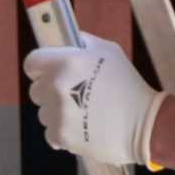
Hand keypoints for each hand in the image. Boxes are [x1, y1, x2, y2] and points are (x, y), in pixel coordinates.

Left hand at [24, 32, 167, 167]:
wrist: (142, 123)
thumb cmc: (127, 84)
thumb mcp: (109, 51)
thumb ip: (84, 42)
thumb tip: (70, 39)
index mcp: (65, 62)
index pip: (32, 62)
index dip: (38, 67)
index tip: (44, 72)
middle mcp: (56, 86)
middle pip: (36, 90)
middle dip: (50, 92)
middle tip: (72, 95)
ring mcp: (57, 112)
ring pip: (44, 113)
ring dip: (58, 113)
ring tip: (82, 114)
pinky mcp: (60, 135)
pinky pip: (50, 133)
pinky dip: (62, 133)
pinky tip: (80, 128)